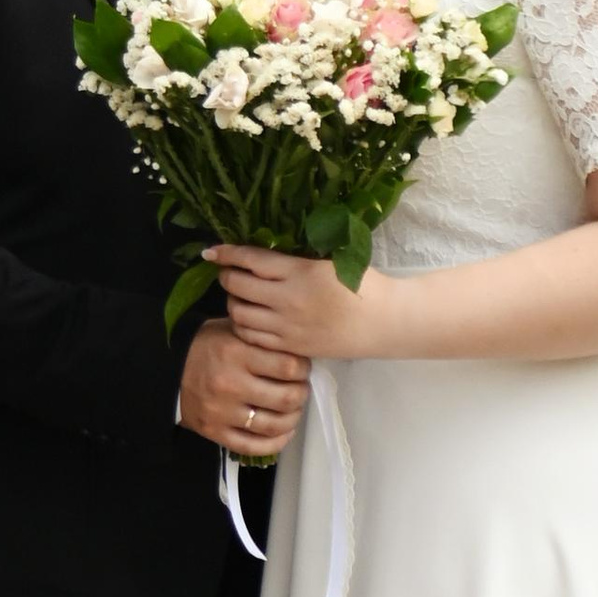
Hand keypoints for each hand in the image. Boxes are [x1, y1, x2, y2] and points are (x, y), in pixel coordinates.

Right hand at [180, 316, 309, 453]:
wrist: (167, 369)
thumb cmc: (207, 347)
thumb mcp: (232, 330)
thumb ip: (262, 337)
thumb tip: (299, 348)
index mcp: (236, 353)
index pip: (288, 366)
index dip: (303, 368)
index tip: (302, 368)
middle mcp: (230, 384)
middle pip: (286, 398)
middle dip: (301, 394)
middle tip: (300, 388)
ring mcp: (222, 412)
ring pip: (274, 425)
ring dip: (293, 418)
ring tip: (293, 409)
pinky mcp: (215, 433)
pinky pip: (254, 446)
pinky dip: (276, 442)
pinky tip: (283, 432)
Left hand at [208, 243, 394, 364]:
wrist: (386, 322)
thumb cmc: (365, 284)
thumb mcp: (332, 259)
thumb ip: (298, 257)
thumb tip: (265, 250)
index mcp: (300, 271)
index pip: (251, 259)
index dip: (227, 254)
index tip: (211, 251)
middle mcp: (288, 299)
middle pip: (238, 286)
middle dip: (226, 276)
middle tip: (226, 272)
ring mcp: (287, 326)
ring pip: (240, 314)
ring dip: (233, 301)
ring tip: (238, 295)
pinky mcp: (291, 347)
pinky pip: (252, 338)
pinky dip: (243, 326)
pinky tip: (248, 319)